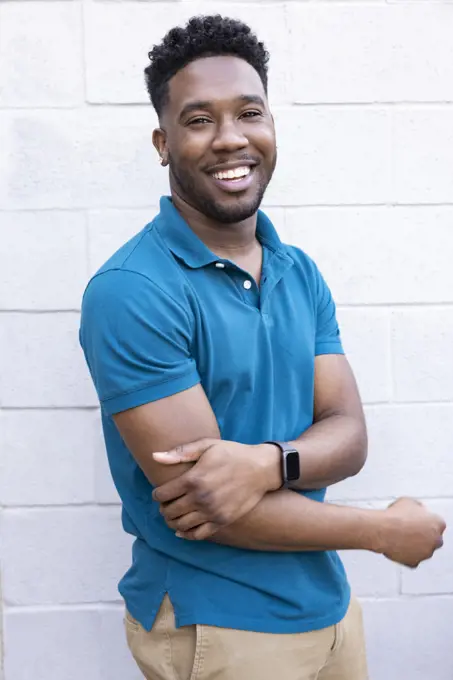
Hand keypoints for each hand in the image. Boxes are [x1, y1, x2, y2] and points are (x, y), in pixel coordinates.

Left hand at [152, 439, 280, 540]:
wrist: (261, 468)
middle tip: (166, 504)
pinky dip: (186, 534)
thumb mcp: (207, 446)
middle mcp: (200, 498)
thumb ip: (180, 453)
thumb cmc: (232, 453)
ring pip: (180, 525)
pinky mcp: (222, 521)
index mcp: (193, 479)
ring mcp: (212, 512)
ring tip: (174, 515)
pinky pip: (198, 534)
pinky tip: (183, 529)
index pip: (162, 495)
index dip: (157, 494)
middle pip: (169, 511)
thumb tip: (154, 456)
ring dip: (172, 522)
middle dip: (163, 508)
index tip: (160, 492)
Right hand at [379, 498, 445, 567]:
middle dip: (423, 535)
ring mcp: (426, 552)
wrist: (384, 530)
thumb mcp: (408, 501)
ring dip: (414, 545)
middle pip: (432, 538)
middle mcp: (436, 539)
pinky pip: (411, 558)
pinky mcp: (415, 562)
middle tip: (409, 529)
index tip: (416, 519)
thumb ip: (418, 507)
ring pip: (423, 549)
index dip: (424, 521)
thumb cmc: (396, 516)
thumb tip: (417, 510)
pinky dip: (405, 554)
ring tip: (398, 536)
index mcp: (437, 523)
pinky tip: (396, 545)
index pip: (436, 523)